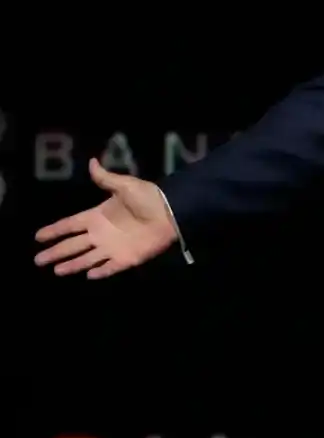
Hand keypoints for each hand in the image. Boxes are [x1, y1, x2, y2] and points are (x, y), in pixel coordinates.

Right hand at [34, 158, 177, 278]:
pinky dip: (100, 272)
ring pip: (87, 258)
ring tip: (56, 271)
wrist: (171, 211)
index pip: (70, 225)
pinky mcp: (127, 258)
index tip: (38, 237)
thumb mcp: (125, 185)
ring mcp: (113, 247)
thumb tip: (91, 161)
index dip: (55, 230)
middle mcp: (101, 234)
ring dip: (72, 265)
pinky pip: (110, 267)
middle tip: (37, 260)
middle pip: (73, 245)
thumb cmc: (148, 197)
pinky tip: (88, 276)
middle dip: (56, 252)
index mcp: (98, 216)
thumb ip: (106, 178)